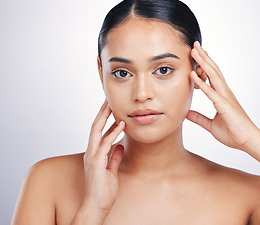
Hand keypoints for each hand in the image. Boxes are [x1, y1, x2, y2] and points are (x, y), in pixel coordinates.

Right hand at [82, 100, 124, 217]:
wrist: (96, 207)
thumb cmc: (103, 191)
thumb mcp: (112, 171)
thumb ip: (114, 158)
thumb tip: (119, 146)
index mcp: (94, 154)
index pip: (98, 132)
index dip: (104, 119)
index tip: (111, 108)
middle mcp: (91, 153)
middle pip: (95, 127)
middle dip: (102, 113)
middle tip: (108, 100)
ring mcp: (92, 157)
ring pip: (96, 132)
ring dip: (105, 118)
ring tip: (113, 106)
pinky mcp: (96, 164)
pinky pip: (105, 144)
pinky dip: (113, 133)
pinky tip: (121, 125)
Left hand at [186, 41, 259, 149]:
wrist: (248, 141)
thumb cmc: (233, 133)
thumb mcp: (211, 125)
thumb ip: (199, 118)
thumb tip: (186, 113)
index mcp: (221, 96)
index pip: (212, 77)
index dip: (204, 65)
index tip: (196, 55)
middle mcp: (224, 93)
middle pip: (213, 71)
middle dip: (203, 57)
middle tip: (195, 45)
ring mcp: (225, 98)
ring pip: (213, 76)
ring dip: (203, 63)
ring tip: (194, 52)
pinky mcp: (225, 106)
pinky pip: (211, 92)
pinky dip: (201, 83)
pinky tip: (193, 75)